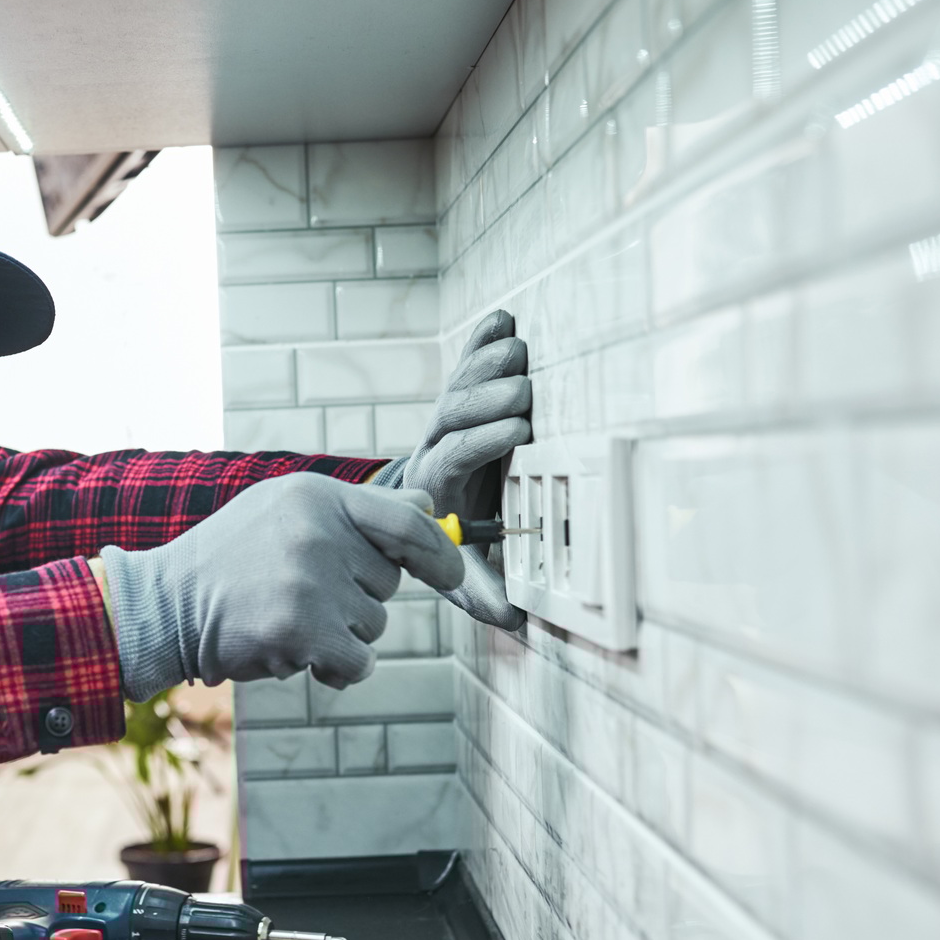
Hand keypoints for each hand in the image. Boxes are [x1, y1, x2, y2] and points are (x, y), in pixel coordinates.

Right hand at [100, 473, 463, 699]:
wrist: (166, 605)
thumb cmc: (230, 559)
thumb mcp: (285, 509)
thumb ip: (356, 509)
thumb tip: (429, 508)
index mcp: (317, 497)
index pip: (407, 522)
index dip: (440, 552)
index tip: (452, 573)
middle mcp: (319, 533)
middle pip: (388, 582)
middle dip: (357, 597)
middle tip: (299, 592)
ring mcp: (311, 583)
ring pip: (373, 624)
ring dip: (340, 633)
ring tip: (286, 617)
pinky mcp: (303, 632)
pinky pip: (359, 661)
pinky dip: (335, 668)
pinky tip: (294, 651)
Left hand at [372, 310, 531, 629]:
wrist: (415, 509)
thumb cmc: (446, 541)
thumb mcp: (459, 571)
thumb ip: (484, 590)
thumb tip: (517, 620)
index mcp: (434, 483)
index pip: (452, 454)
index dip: (483, 440)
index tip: (520, 430)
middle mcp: (433, 444)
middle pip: (454, 413)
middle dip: (488, 400)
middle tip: (524, 390)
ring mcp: (443, 418)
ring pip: (458, 384)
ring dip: (486, 364)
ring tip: (518, 348)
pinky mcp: (457, 398)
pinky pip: (465, 364)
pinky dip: (482, 341)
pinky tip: (502, 319)